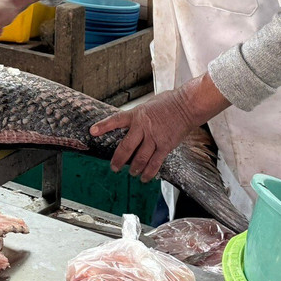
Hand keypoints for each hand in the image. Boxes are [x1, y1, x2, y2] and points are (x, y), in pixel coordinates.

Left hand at [89, 73, 228, 182]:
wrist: (187, 105)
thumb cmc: (169, 102)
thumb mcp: (148, 105)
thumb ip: (138, 117)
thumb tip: (130, 125)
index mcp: (137, 114)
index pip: (117, 120)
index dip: (104, 126)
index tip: (93, 131)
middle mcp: (143, 127)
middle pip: (126, 147)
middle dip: (118, 160)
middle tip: (114, 168)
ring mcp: (154, 137)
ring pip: (140, 158)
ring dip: (134, 169)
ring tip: (131, 173)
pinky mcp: (165, 146)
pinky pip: (154, 163)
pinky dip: (148, 172)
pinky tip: (144, 178)